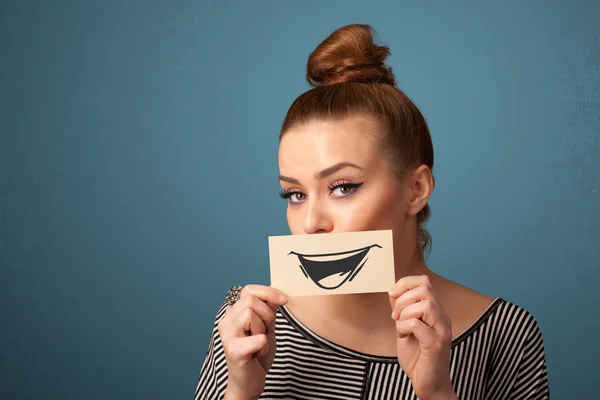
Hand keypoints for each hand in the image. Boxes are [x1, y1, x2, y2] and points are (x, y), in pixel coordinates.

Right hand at [218, 284, 288, 399]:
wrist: (249, 381)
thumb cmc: (257, 352)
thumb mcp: (266, 326)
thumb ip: (268, 309)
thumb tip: (277, 293)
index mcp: (233, 313)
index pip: (248, 290)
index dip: (268, 292)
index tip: (283, 300)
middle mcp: (226, 321)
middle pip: (251, 301)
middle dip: (267, 315)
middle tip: (266, 331)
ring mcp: (227, 336)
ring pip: (250, 315)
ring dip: (263, 329)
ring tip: (260, 342)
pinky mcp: (233, 351)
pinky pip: (258, 338)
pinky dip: (264, 345)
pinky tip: (258, 353)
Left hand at [388, 275, 456, 399]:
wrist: (428, 385)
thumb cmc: (417, 358)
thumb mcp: (405, 328)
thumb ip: (402, 311)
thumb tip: (393, 291)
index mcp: (435, 312)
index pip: (424, 282)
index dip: (405, 283)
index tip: (392, 294)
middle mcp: (442, 318)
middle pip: (425, 288)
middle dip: (403, 298)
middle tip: (395, 316)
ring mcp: (441, 330)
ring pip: (424, 304)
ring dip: (404, 314)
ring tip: (401, 328)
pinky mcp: (436, 344)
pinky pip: (417, 324)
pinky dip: (404, 327)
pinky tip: (404, 336)